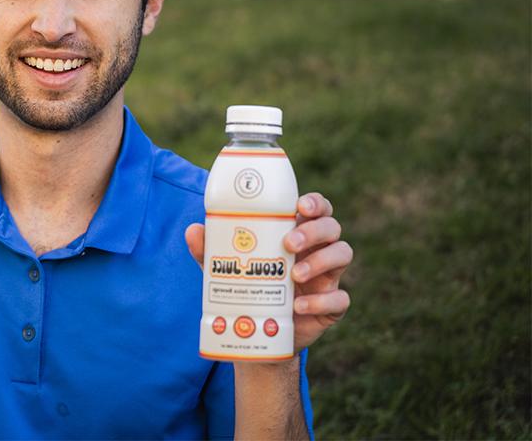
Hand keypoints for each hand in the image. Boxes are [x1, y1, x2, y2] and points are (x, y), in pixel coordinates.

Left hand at [184, 192, 352, 352]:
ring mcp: (327, 278)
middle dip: (314, 231)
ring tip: (293, 275)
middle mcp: (316, 251)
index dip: (315, 203)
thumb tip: (193, 230)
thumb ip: (210, 249)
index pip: (317, 209)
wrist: (258, 333)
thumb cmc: (247, 287)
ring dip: (320, 261)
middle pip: (332, 227)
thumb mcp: (226, 267)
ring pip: (343, 254)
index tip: (300, 206)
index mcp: (297, 234)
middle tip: (289, 243)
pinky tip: (298, 306)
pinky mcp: (330, 306)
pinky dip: (321, 301)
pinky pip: (340, 299)